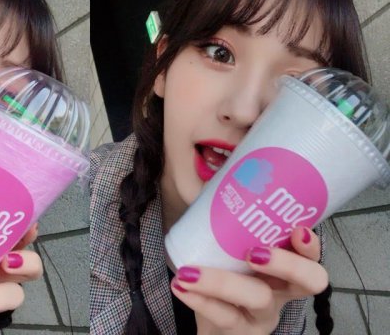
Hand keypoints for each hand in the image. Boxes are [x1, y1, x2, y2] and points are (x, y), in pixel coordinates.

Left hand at [171, 227, 327, 334]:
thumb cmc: (223, 275)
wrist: (211, 323)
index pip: (314, 256)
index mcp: (284, 268)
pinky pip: (224, 317)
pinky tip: (180, 285)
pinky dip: (200, 300)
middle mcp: (281, 292)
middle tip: (254, 252)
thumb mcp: (229, 249)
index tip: (298, 229)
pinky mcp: (239, 332)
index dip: (312, 246)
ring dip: (222, 281)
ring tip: (190, 271)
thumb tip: (220, 176)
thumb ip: (230, 219)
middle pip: (308, 282)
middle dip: (287, 264)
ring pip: (257, 299)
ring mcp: (262, 315)